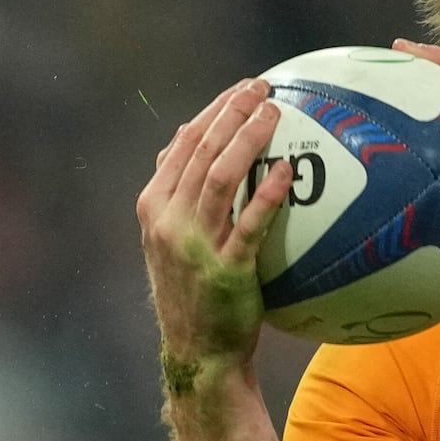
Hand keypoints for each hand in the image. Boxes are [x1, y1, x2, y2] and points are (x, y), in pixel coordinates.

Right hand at [137, 79, 291, 398]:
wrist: (197, 353)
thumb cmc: (194, 295)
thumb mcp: (172, 242)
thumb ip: (179, 196)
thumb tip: (188, 145)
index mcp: (153, 206)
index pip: (182, 144)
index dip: (213, 111)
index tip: (242, 89)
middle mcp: (167, 220)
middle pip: (200, 151)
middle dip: (231, 112)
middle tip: (264, 87)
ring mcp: (193, 245)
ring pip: (219, 177)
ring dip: (247, 139)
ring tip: (276, 113)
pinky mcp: (224, 270)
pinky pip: (248, 224)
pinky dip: (265, 194)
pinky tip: (286, 172)